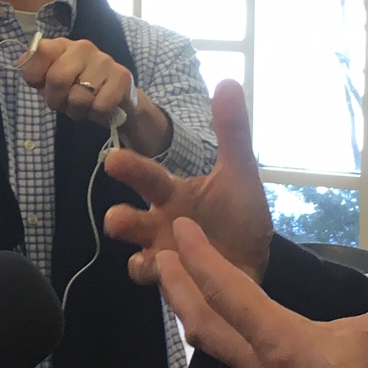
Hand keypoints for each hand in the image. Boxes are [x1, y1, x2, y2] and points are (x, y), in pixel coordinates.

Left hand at [16, 37, 169, 154]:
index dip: (34, 77)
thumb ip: (34, 73)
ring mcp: (104, 60)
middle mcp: (83, 46)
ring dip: (78, 110)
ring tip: (84, 105)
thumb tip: (23, 62)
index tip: (42, 85)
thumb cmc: (78, 90)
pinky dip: (96, 114)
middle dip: (57, 100)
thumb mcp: (51, 83)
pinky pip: (99, 106)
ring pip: (79, 97)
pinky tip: (101, 107)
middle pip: (56, 78)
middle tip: (64, 102)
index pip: (38, 52)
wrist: (116, 100)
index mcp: (61, 45)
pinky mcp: (122, 77)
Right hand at [104, 79, 270, 281]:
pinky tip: (176, 278)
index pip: (147, 177)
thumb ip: (232, 131)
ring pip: (137, 257)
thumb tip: (227, 81)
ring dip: (138, 257)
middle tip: (115, 218)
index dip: (130, 169)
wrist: (255, 262)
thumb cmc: (240, 216)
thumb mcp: (240, 172)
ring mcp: (164, 256)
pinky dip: (165, 283)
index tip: (113, 158)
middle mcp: (160, 224)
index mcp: (173, 194)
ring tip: (149, 256)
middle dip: (120, 219)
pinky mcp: (175, 285)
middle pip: (130, 219)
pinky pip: (160, 287)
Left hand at [155, 213, 367, 367]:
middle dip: (177, 290)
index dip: (200, 255)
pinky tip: (247, 346)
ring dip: (199, 320)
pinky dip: (229, 346)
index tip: (178, 228)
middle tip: (156, 261)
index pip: (227, 291)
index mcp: (282, 345)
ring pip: (221, 353)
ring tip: (190, 298)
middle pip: (204, 326)